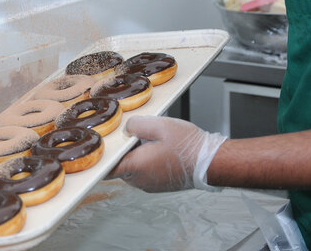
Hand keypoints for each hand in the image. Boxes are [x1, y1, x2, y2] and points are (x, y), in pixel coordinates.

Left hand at [107, 116, 226, 191]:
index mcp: (135, 167)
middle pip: (118, 166)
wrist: (211, 162)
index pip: (106, 168)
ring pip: (131, 169)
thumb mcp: (159, 124)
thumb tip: (125, 129)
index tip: (99, 146)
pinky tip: (154, 147)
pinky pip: (143, 172)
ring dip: (133, 155)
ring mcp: (149, 185)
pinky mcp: (158, 185)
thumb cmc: (188, 146)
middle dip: (120, 150)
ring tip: (145, 139)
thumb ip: (135, 124)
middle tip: (129, 133)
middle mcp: (139, 181)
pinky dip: (144, 161)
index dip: (100, 157)